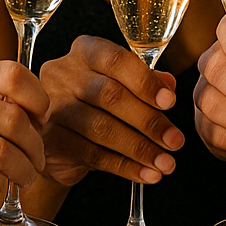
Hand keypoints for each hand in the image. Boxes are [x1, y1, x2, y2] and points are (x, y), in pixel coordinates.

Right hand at [0, 60, 48, 225]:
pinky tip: (2, 185)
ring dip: (24, 168)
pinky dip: (1, 183)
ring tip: (27, 176)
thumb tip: (34, 107)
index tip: (42, 117)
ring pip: (3, 149)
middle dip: (35, 142)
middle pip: (13, 115)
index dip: (37, 97)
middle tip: (39, 158)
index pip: (10, 73)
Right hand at [38, 35, 184, 186]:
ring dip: (140, 149)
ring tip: (166, 163)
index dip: (145, 81)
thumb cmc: (99, 103)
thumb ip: (145, 80)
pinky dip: (125, 167)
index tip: (170, 102)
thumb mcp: (123, 85)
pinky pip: (93, 155)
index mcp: (85, 52)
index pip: (115, 60)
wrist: (63, 137)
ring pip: (101, 128)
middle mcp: (63, 74)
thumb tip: (169, 85)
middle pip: (109, 95)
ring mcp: (53, 108)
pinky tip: (147, 174)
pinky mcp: (51, 141)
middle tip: (175, 141)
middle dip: (148, 121)